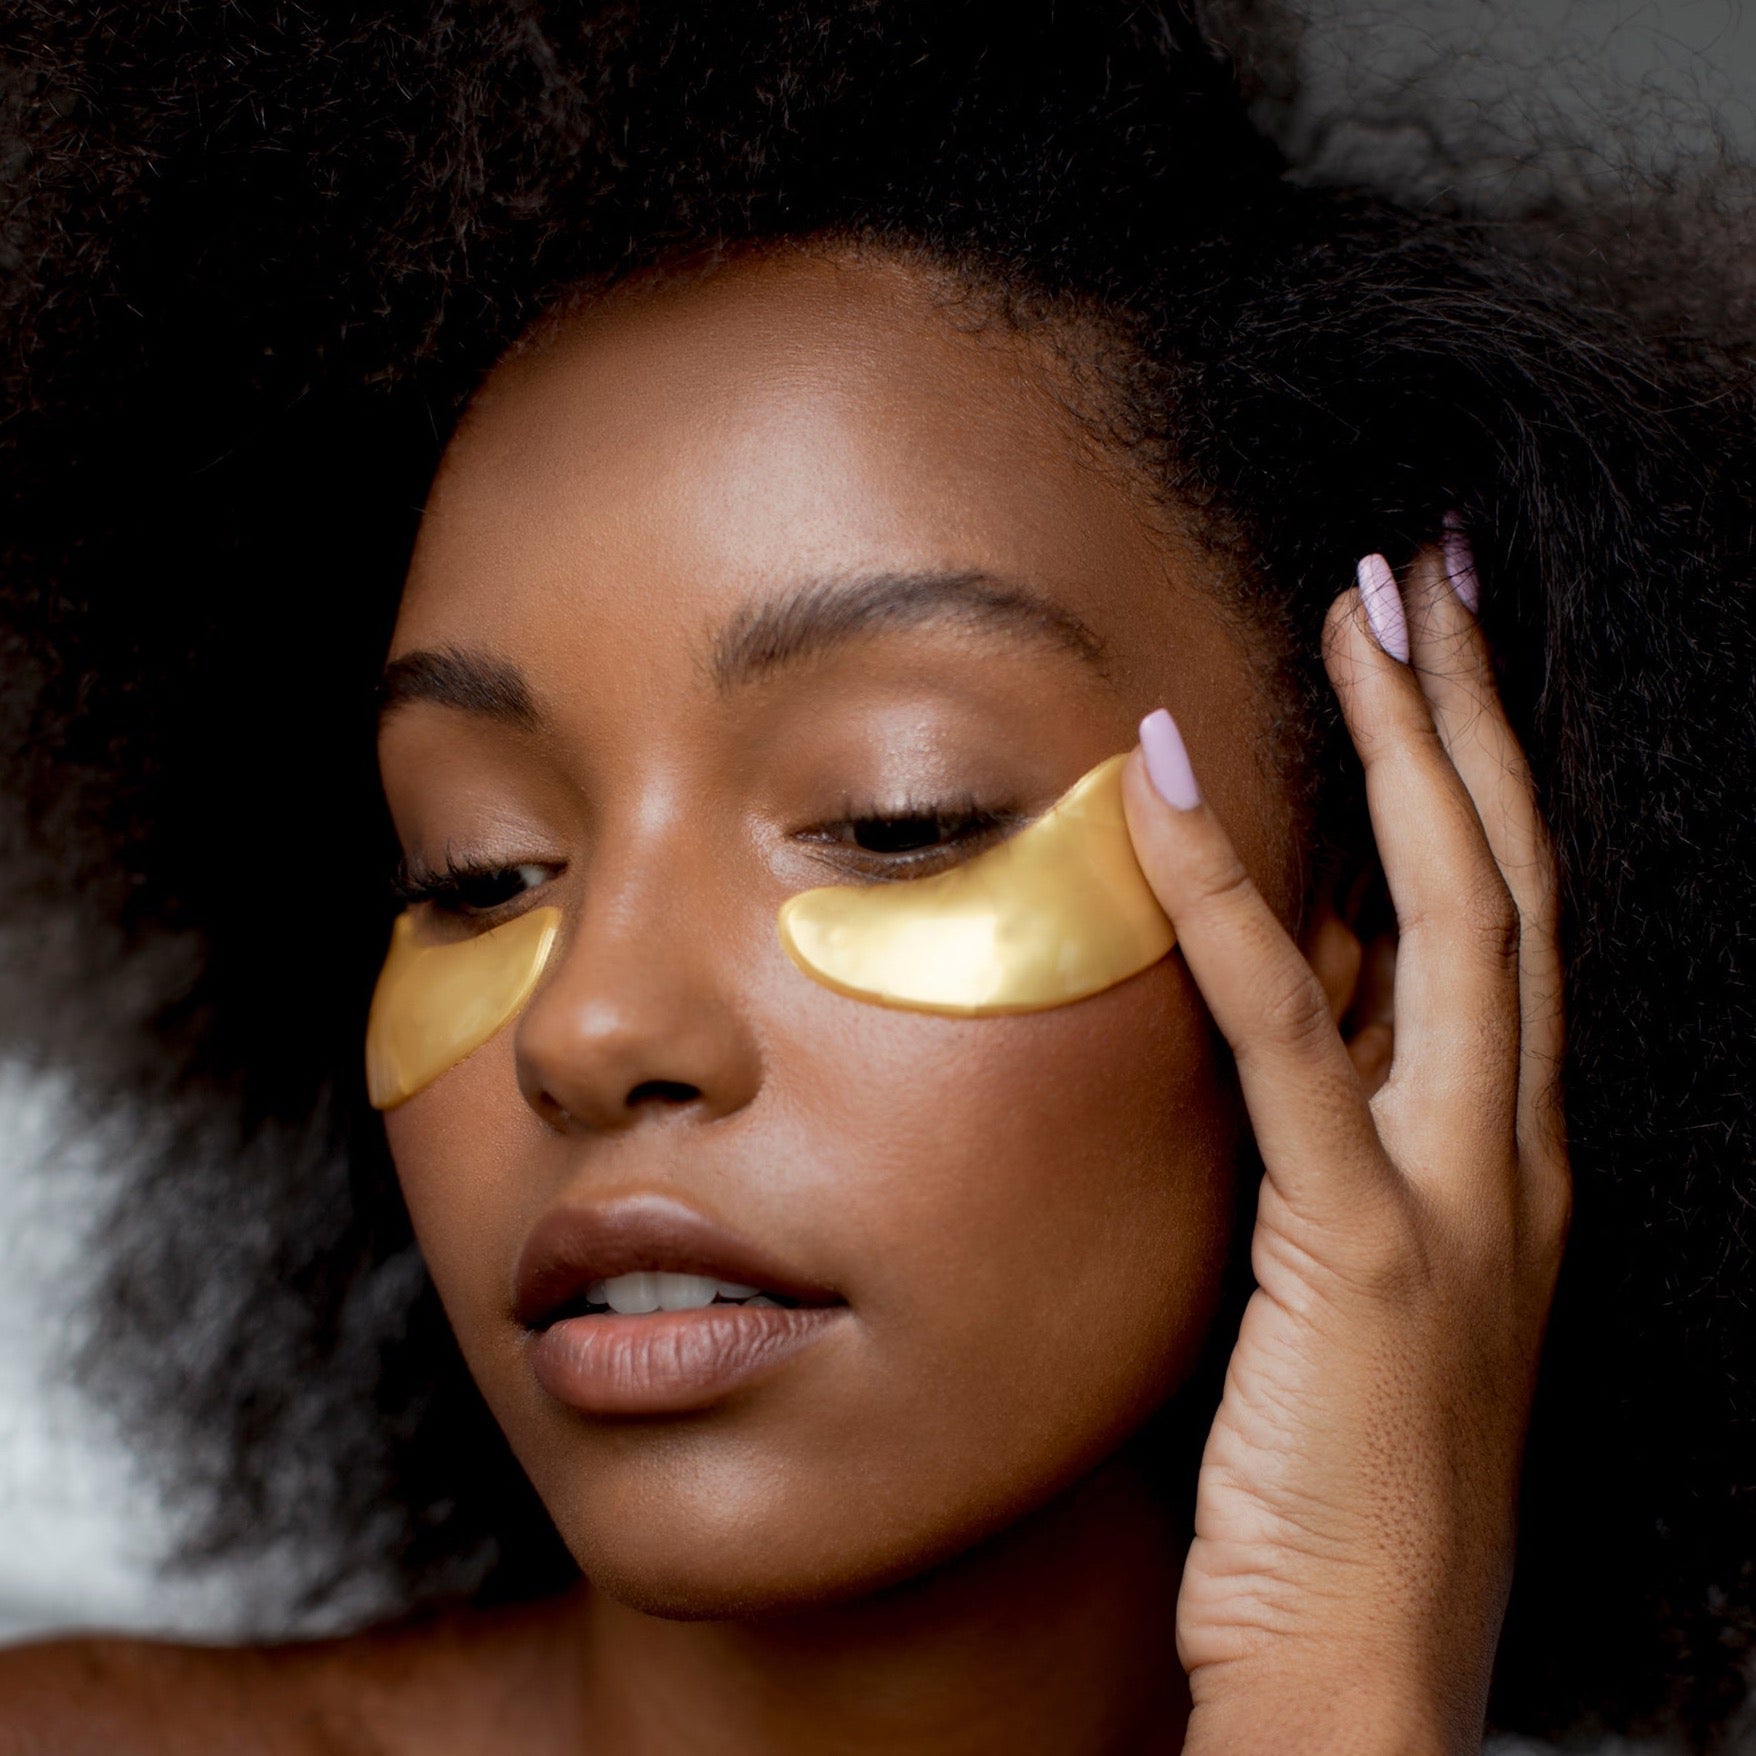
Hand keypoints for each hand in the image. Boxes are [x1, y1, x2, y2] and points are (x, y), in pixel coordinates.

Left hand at [1121, 539, 1569, 1754]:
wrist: (1367, 1670)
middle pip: (1507, 880)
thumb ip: (1355, 1121)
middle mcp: (1515, 1154)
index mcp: (1511, 1155)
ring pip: (1452, 921)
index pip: (1508, 919)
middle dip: (1463, 715)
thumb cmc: (1352, 1474)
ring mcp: (1460, 1197)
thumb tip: (1315, 979)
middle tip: (1415, 576)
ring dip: (1402, 752)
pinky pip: (1292, 1038)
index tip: (1428, 654)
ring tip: (1358, 613)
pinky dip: (1224, 903)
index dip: (1476, 774)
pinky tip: (1163, 790)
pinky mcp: (1365, 1250)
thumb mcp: (1363, 1264)